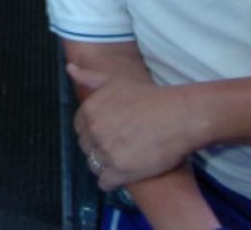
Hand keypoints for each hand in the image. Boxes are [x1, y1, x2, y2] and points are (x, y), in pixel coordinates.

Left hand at [69, 63, 198, 189]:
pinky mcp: (121, 171)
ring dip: (105, 165)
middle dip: (99, 148)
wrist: (181, 116)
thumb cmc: (150, 97)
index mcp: (90, 109)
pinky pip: (104, 183)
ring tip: (124, 158)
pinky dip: (112, 181)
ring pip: (94, 166)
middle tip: (120, 144)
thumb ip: (89, 77)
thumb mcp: (116, 81)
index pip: (79, 129)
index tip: (111, 131)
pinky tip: (126, 173)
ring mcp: (107, 151)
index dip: (94, 131)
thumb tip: (69, 68)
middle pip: (86, 148)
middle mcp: (95, 130)